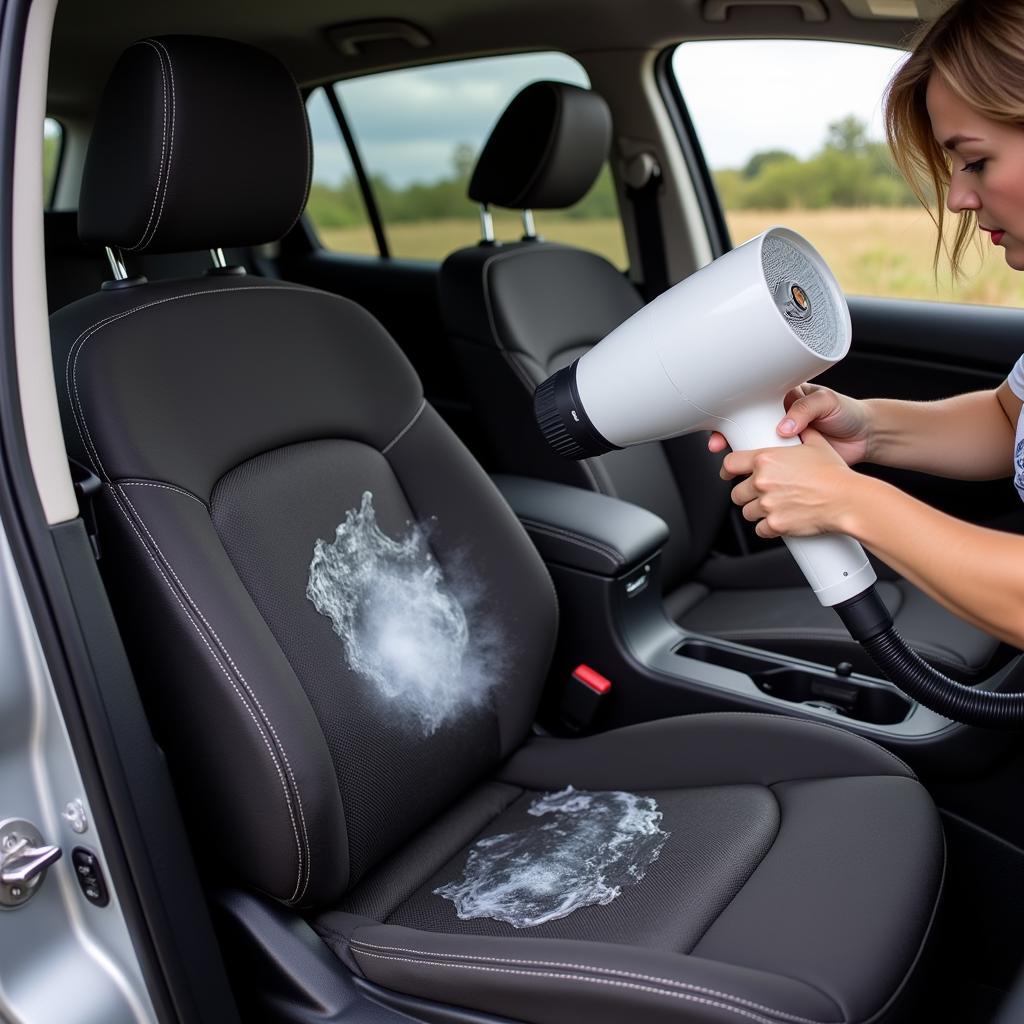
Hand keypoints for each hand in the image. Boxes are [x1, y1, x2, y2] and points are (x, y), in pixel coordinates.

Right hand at [707, 384, 871, 464]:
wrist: (867, 437)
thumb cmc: (848, 414)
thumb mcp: (827, 402)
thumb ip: (805, 409)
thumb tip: (783, 427)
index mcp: (783, 402)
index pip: (749, 406)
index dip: (731, 417)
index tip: (721, 429)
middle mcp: (779, 422)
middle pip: (745, 432)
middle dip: (730, 441)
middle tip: (721, 448)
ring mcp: (784, 445)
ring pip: (755, 453)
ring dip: (743, 461)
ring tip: (735, 466)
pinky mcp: (792, 464)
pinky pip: (772, 469)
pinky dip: (763, 474)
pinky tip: (756, 478)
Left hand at [720, 429, 858, 538]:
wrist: (848, 500)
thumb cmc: (834, 474)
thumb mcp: (816, 444)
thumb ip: (801, 434)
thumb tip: (797, 428)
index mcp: (765, 459)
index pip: (730, 463)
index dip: (727, 470)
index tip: (727, 474)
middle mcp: (762, 481)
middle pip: (737, 492)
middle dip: (747, 495)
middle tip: (761, 495)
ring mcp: (767, 504)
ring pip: (747, 512)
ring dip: (757, 511)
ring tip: (774, 508)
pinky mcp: (775, 524)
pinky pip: (760, 530)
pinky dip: (767, 528)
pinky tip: (778, 522)